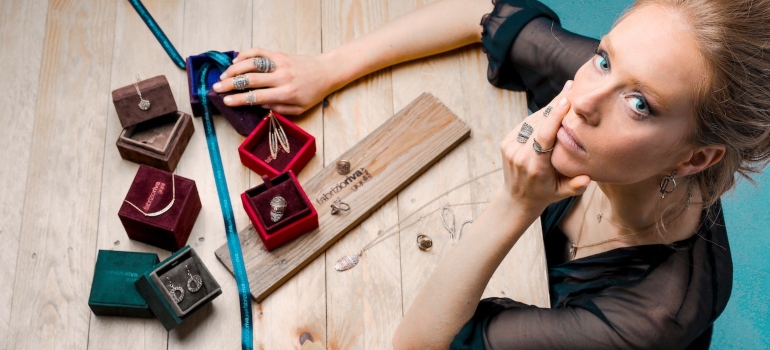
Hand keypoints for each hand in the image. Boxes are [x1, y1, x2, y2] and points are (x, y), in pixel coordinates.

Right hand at [213, 47, 337, 114]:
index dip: (239, 99)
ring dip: (234, 69)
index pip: (257, 96)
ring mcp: (280, 63)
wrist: (325, 73)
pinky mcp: (279, 54)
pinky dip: (245, 55)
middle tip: (216, 88)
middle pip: (250, 79)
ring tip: (223, 75)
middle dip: (230, 84)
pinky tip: (235, 61)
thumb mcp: (299, 109)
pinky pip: (259, 52)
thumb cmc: (312, 94)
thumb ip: (278, 110)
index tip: (226, 101)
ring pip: (252, 63)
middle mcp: (281, 77)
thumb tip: (259, 106)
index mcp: (286, 93)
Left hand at [499, 81, 590, 212]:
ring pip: (532, 120)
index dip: (554, 117)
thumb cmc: (545, 194)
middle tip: (572, 86)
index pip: (543, 137)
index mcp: (534, 166)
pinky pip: (526, 124)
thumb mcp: (561, 194)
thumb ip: (575, 186)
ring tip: (566, 93)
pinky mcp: (506, 141)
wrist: (516, 198)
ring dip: (549, 108)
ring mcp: (510, 147)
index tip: (565, 100)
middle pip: (539, 123)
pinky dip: (539, 115)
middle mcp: (519, 154)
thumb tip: (589, 177)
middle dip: (555, 105)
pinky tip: (553, 106)